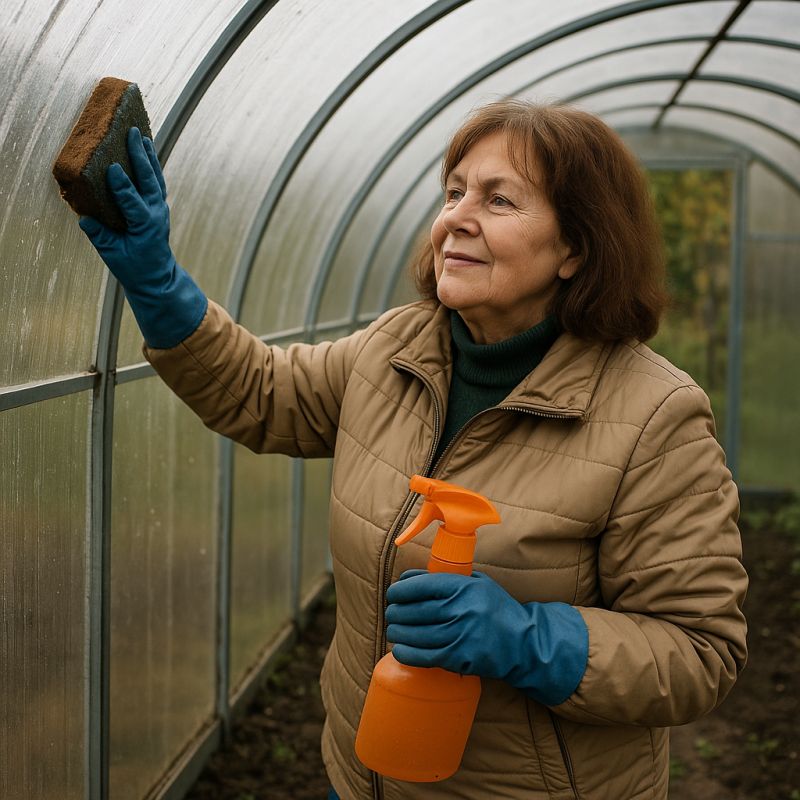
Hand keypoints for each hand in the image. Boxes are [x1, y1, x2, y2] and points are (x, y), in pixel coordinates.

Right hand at [79, 127, 206, 348]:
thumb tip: (84, 218)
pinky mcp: (159, 207)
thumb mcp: (114, 256)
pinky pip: (156, 182)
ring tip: (142, 135)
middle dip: (140, 156)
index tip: (112, 168)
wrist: (157, 278)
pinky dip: (151, 166)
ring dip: (149, 156)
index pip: (133, 201)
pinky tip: (145, 150)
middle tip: (132, 134)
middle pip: (149, 181)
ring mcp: (160, 209)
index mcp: (145, 226)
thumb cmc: (134, 269)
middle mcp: (156, 214)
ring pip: (155, 178)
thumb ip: (100, 237)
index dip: (122, 185)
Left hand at [385, 569, 587, 705]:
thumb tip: (408, 579)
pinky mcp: (459, 658)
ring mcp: (460, 636)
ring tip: (394, 630)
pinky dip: (406, 653)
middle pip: (414, 611)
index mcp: (464, 587)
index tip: (393, 593)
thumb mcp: (476, 583)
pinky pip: (424, 656)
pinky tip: (400, 649)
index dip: (401, 590)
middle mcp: (461, 610)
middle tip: (392, 613)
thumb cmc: (495, 609)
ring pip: (415, 634)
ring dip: (397, 632)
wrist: (523, 642)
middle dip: (396, 612)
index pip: (421, 586)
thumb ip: (445, 578)